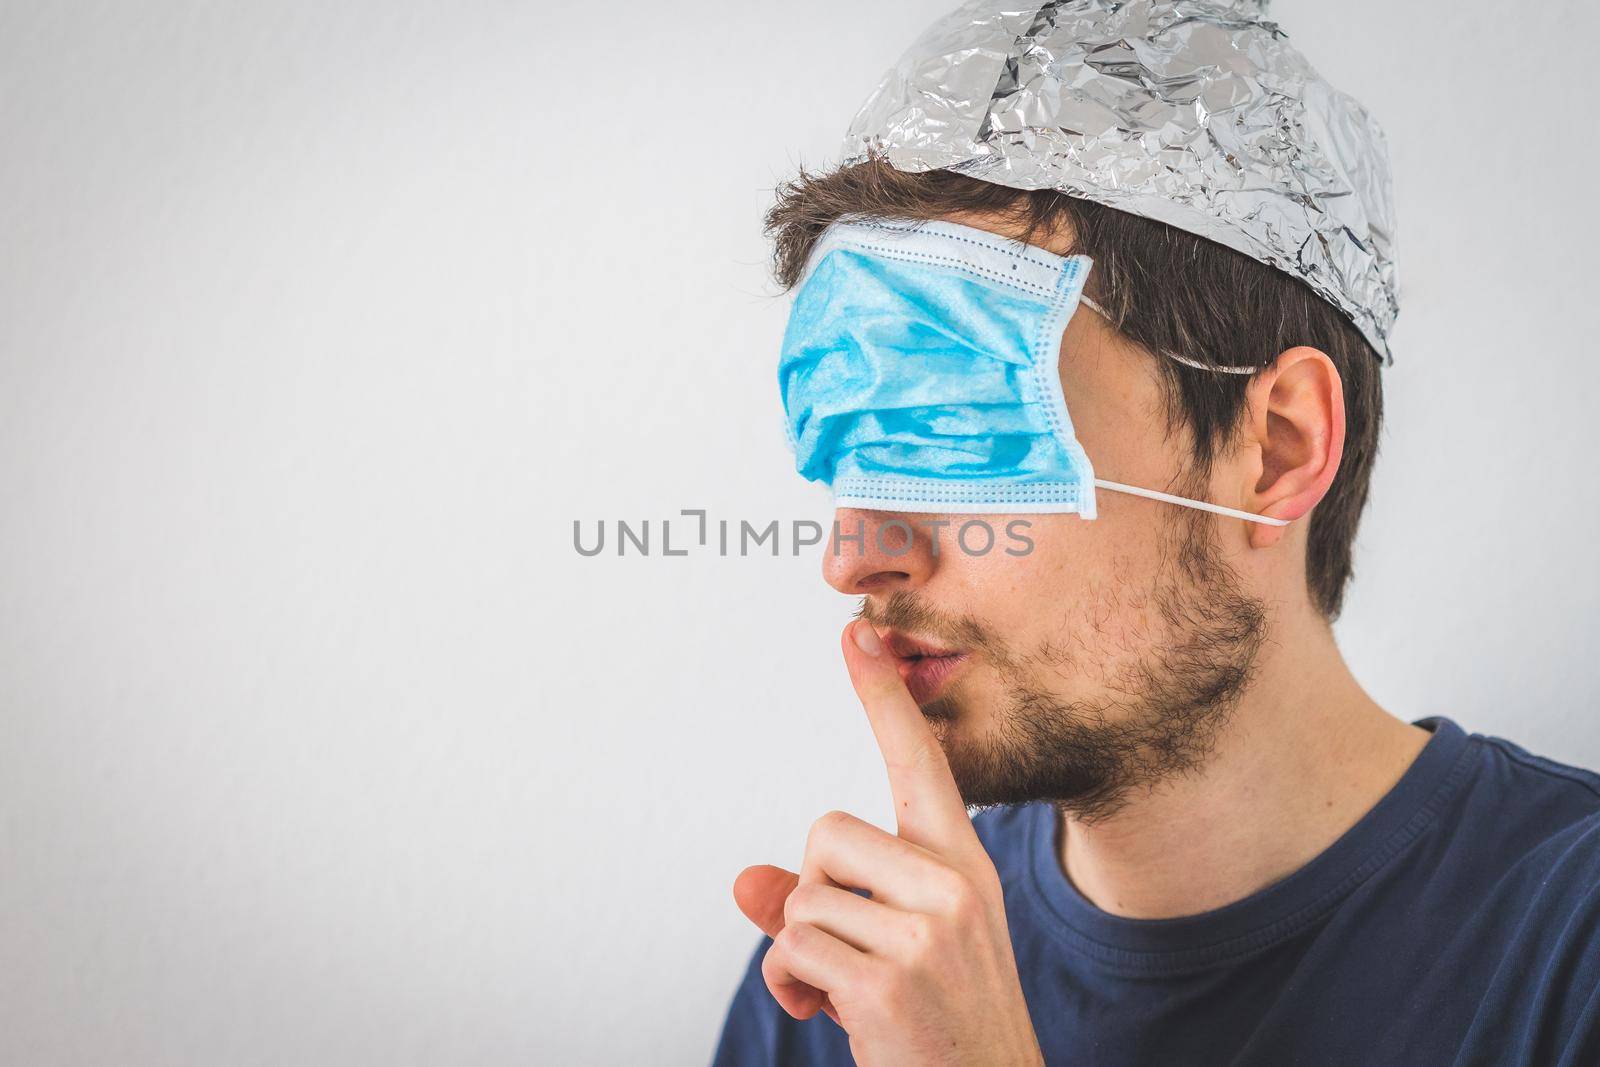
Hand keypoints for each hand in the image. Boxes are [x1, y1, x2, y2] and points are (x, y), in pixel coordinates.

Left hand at [732, 620, 1044, 1065]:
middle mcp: (953, 884)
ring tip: (848, 991)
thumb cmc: (937, 1020)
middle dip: (814, 894)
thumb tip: (743, 883)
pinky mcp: (892, 982)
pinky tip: (838, 1016)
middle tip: (853, 953)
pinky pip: (792, 948)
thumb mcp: (892, 946)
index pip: (920, 765)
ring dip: (802, 952)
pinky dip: (794, 986)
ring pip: (800, 897)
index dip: (884, 701)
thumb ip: (818, 903)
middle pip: (824, 834)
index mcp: (962, 864)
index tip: (854, 636)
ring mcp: (928, 932)